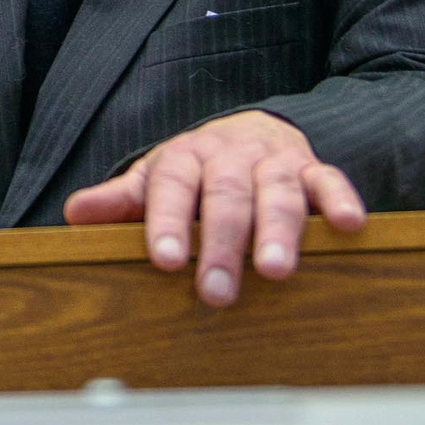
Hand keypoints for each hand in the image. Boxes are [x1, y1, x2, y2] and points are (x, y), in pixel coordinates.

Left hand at [62, 110, 364, 306]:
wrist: (252, 132)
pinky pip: (330, 181)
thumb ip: (122, 200)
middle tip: (216, 292)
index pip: (171, 186)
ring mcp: (274, 162)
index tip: (167, 261)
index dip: (167, 222)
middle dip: (221, 244)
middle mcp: (229, 155)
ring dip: (277, 231)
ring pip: (276, 191)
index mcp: (184, 157)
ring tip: (275, 271)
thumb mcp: (156, 180)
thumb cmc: (197, 172)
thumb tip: (75, 213)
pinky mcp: (314, 170)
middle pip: (224, 196)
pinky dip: (340, 201)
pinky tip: (348, 226)